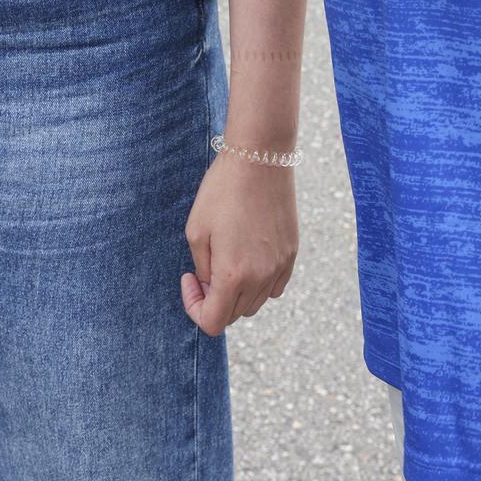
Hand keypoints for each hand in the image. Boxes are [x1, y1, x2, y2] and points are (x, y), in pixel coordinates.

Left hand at [182, 148, 297, 335]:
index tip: (189, 279)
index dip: (194, 307)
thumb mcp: (196, 230)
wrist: (260, 157)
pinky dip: (260, 283)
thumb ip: (202, 269)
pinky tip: (248, 257)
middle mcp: (261, 278)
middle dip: (215, 299)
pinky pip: (275, 287)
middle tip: (204, 268)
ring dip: (237, 293)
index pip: (213, 322)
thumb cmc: (222, 190)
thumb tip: (211, 287)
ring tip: (226, 260)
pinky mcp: (291, 253)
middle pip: (234, 315)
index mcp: (233, 275)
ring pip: (256, 303)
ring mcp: (280, 266)